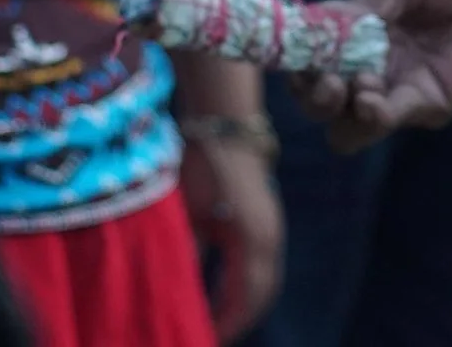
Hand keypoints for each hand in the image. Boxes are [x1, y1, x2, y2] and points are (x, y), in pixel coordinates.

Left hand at [177, 137, 282, 342]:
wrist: (226, 126)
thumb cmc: (202, 166)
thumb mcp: (190, 215)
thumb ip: (188, 255)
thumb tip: (178, 293)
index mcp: (252, 240)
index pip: (244, 298)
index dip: (226, 323)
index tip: (205, 338)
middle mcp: (270, 239)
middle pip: (261, 295)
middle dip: (239, 319)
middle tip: (213, 337)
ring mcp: (272, 230)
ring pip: (264, 282)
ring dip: (245, 304)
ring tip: (218, 323)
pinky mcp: (267, 223)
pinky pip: (262, 266)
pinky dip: (246, 286)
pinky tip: (224, 294)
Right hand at [291, 0, 451, 152]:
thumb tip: (323, 24)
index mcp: (354, 32)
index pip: (304, 53)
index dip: (285, 53)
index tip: (274, 44)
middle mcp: (367, 67)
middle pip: (314, 101)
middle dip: (304, 91)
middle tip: (317, 74)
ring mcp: (394, 90)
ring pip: (341, 128)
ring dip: (334, 110)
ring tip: (351, 84)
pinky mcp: (426, 104)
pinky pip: (383, 123)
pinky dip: (368, 116)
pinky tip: (371, 97)